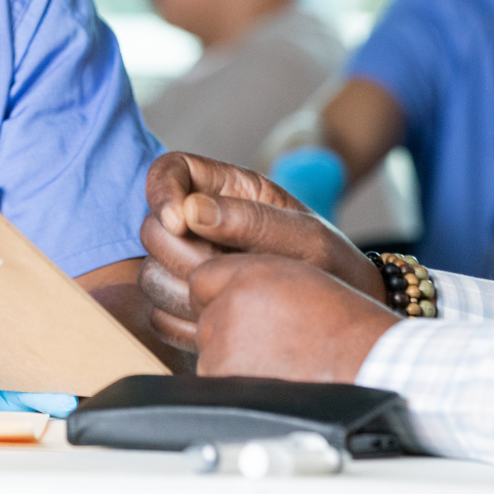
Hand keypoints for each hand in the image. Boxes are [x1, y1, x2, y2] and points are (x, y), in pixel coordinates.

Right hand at [139, 152, 382, 352]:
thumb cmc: (333, 265)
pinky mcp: (188, 307)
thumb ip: (252, 220)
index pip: (169, 171)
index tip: (178, 222)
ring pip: (149, 273)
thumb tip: (191, 210)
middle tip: (224, 270)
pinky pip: (158, 314)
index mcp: (227, 190)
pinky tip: (220, 321)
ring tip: (230, 297)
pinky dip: (181, 322)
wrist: (344, 316)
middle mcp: (200, 225)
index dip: (161, 192)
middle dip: (179, 252)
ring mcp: (191, 267)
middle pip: (151, 228)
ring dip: (180, 290)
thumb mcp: (306, 236)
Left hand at [190, 253, 400, 382]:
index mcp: (247, 274)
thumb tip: (205, 286)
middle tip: (271, 336)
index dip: (221, 294)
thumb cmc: (340, 322)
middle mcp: (231, 305)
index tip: (242, 307)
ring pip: (209, 351)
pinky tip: (272, 376)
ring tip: (277, 357)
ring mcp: (225, 346)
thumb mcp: (295, 274)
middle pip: (204, 318)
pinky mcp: (226, 381)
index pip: (200, 280)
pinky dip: (236, 381)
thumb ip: (247, 275)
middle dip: (227, 327)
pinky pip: (215, 380)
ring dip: (232, 357)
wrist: (365, 362)